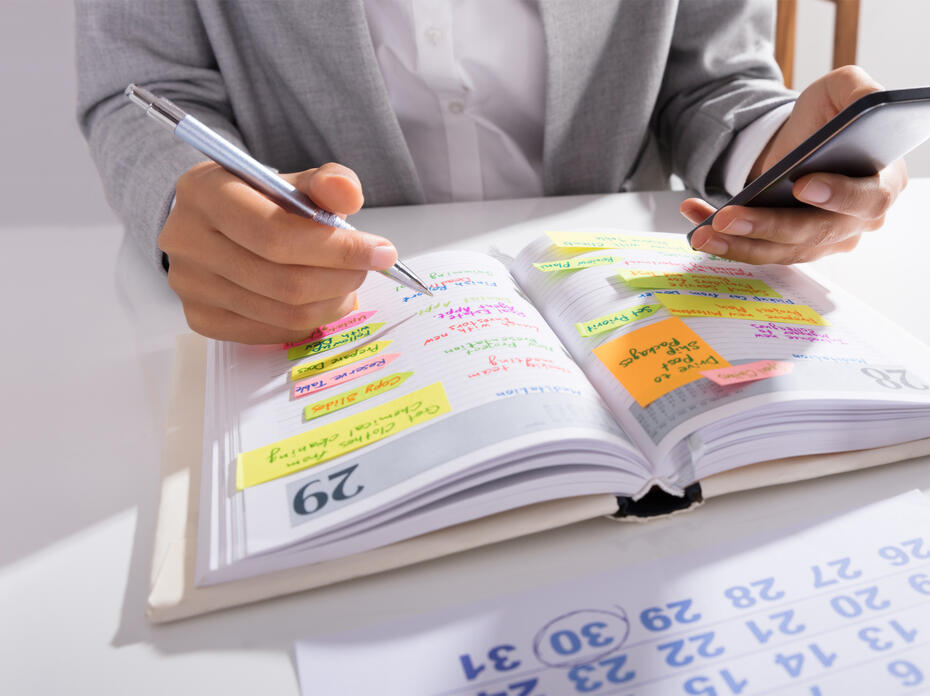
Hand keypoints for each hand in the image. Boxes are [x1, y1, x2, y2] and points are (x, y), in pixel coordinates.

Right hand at [158, 161, 396, 343]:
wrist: (218, 225)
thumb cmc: (262, 201)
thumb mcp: (294, 181)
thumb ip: (327, 183)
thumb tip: (348, 193)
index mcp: (204, 191)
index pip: (276, 233)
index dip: (337, 249)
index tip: (382, 251)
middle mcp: (186, 240)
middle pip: (283, 280)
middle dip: (341, 277)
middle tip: (368, 269)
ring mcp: (189, 285)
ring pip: (282, 312)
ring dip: (331, 302)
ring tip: (348, 283)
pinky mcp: (200, 318)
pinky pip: (270, 332)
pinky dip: (307, 320)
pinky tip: (319, 299)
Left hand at [681, 66, 907, 263]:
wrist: (799, 142)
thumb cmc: (826, 118)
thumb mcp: (843, 90)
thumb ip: (860, 91)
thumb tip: (865, 103)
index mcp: (884, 181)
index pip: (868, 198)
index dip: (838, 196)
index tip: (802, 186)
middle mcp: (859, 220)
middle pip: (815, 232)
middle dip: (767, 226)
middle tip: (728, 217)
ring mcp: (827, 240)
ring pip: (782, 250)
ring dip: (738, 244)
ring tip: (702, 232)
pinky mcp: (794, 249)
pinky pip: (760, 251)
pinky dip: (727, 241)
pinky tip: (698, 224)